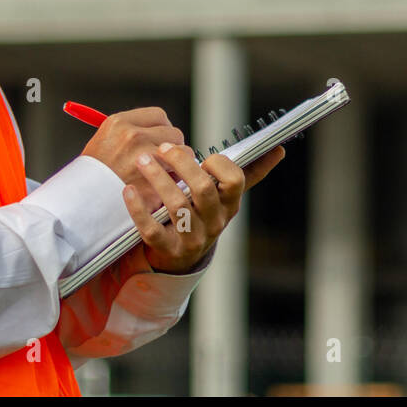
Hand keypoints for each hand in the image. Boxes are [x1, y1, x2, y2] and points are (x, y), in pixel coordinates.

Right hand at [81, 107, 185, 210]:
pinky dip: (176, 184)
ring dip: (178, 165)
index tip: (160, 140)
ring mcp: (145, 160)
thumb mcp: (103, 143)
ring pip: (184, 154)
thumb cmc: (91, 175)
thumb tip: (158, 134)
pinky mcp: (153, 184)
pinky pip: (179, 178)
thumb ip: (129, 134)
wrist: (79, 204)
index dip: (163, 129)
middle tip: (164, 161)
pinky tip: (166, 189)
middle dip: (173, 148)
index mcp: (119, 124)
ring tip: (167, 175)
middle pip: (174, 133)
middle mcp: (133, 137)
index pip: (159, 116)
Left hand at [123, 142, 285, 273]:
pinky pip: (152, 230)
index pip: (234, 181)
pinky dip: (139, 209)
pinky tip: (127, 190)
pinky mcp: (168, 250)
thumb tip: (279, 149)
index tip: (203, 156)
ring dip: (158, 180)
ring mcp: (192, 238)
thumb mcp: (225, 197)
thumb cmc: (202, 214)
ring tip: (142, 160)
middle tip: (162, 148)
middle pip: (203, 190)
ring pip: (178, 207)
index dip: (219, 165)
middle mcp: (214, 223)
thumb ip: (249, 173)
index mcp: (230, 205)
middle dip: (182, 165)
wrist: (180, 258)